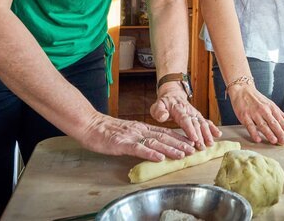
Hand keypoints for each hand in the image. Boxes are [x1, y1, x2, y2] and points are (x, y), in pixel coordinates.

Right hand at [78, 111, 195, 161]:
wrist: (90, 124)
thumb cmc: (107, 131)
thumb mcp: (128, 132)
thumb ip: (141, 137)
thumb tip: (154, 145)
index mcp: (142, 128)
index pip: (165, 132)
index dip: (179, 138)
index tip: (192, 142)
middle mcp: (140, 130)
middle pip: (164, 137)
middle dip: (180, 144)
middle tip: (194, 149)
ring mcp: (132, 136)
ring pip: (155, 142)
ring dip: (171, 149)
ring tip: (183, 154)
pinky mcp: (122, 143)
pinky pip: (139, 149)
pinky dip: (151, 153)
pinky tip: (160, 157)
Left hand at [150, 83, 220, 148]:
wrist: (172, 95)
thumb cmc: (164, 103)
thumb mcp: (157, 105)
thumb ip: (159, 111)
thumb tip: (163, 116)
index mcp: (179, 109)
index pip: (185, 119)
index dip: (190, 129)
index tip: (194, 139)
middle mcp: (189, 111)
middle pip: (196, 123)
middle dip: (201, 135)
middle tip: (202, 147)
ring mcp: (195, 113)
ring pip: (203, 123)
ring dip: (207, 133)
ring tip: (210, 144)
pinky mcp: (198, 116)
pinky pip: (206, 121)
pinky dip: (213, 128)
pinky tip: (218, 135)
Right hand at [228, 83, 283, 144]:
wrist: (242, 90)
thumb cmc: (258, 100)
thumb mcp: (272, 105)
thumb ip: (282, 116)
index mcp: (271, 108)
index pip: (281, 119)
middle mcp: (264, 110)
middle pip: (273, 123)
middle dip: (279, 132)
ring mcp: (254, 113)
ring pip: (262, 124)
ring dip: (269, 133)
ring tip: (274, 141)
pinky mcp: (244, 116)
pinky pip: (250, 126)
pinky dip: (254, 133)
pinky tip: (258, 139)